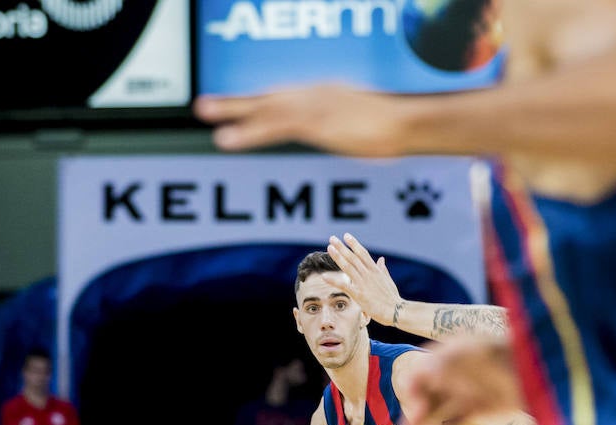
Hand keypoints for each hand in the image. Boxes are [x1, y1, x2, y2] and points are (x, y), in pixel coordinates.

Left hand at [194, 84, 410, 155]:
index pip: (287, 97)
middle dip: (236, 102)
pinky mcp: (316, 122)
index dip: (259, 102)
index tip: (237, 106)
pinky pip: (273, 127)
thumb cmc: (402, 127)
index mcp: (329, 94)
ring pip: (265, 107)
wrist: (412, 123)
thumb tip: (360, 139)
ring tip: (205, 113)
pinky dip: (247, 132)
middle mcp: (317, 94)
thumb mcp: (373, 127)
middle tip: (204, 106)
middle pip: (269, 97)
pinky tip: (227, 138)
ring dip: (232, 111)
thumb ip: (355, 129)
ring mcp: (315, 105)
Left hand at [327, 233, 401, 325]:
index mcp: (375, 270)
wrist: (396, 310)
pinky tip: (324, 277)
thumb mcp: (388, 281)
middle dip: (342, 247)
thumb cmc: (392, 298)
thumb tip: (381, 259)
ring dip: (338, 257)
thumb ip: (383, 269)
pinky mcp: (358, 294)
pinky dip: (333, 281)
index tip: (346, 236)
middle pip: (353, 257)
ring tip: (329, 248)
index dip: (354, 244)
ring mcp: (363, 283)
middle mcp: (368, 274)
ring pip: (348, 267)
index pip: (362, 253)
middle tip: (332, 238)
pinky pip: (343, 285)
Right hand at [399, 340, 522, 424]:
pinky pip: (458, 423)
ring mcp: (468, 393)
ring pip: (440, 411)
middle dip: (417, 409)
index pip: (421, 371)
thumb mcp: (465, 349)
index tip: (410, 397)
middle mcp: (455, 374)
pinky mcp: (481, 409)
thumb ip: (439, 362)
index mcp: (448, 354)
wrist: (532, 367)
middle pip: (428, 394)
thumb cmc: (497, 351)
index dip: (412, 385)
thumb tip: (421, 375)